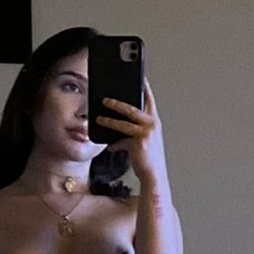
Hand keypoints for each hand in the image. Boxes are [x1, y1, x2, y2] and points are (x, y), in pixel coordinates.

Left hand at [97, 76, 167, 190]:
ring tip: (98, 118)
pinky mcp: (139, 142)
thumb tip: (114, 139)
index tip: (138, 78)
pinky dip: (114, 143)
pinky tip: (109, 146)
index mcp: (155, 122)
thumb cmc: (149, 160)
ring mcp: (146, 132)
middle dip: (117, 103)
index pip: (149, 100)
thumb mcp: (143, 142)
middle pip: (132, 107)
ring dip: (109, 120)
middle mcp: (152, 125)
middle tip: (105, 99)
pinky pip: (121, 139)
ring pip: (123, 122)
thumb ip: (130, 135)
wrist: (154, 175)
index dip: (144, 88)